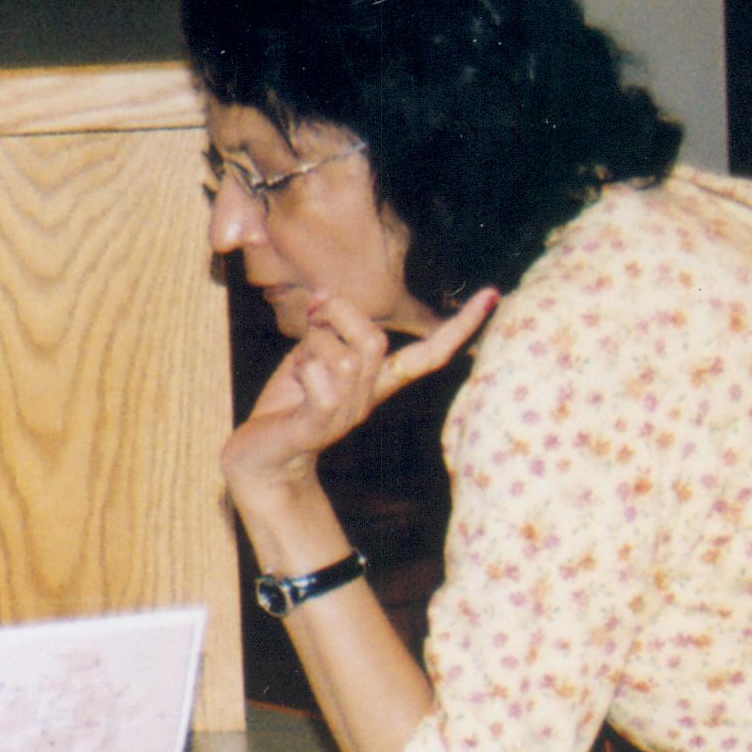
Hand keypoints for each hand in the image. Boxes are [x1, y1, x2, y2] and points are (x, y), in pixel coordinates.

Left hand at [220, 285, 499, 507]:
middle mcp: (369, 398)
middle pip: (373, 341)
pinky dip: (303, 371)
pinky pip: (323, 386)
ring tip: (298, 362)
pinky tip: (294, 383)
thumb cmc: (288, 401)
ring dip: (312, 346)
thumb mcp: (309, 352)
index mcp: (377, 380)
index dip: (459, 327)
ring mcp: (347, 415)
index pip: (428, 354)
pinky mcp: (319, 427)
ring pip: (343, 359)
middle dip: (339, 315)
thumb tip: (328, 295)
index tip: (492, 295)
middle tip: (312, 318)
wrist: (260, 455)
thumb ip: (325, 323)